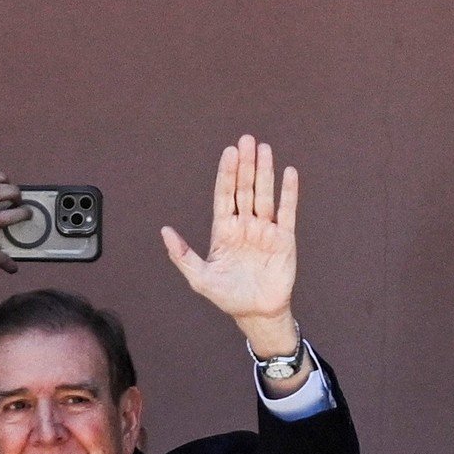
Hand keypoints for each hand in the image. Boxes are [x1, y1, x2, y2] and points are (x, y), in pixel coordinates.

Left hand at [161, 134, 301, 359]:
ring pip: (265, 194)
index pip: (225, 195)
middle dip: (245, 165)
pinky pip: (287, 211)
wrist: (256, 313)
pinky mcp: (284, 238)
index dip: (227, 173)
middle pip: (245, 188)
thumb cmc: (227, 296)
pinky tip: (289, 173)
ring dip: (265, 172)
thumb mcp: (199, 277)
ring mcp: (265, 230)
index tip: (229, 152)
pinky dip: (289, 193)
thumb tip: (165, 231)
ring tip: (264, 149)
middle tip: (246, 139)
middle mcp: (245, 225)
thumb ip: (182, 255)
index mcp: (224, 230)